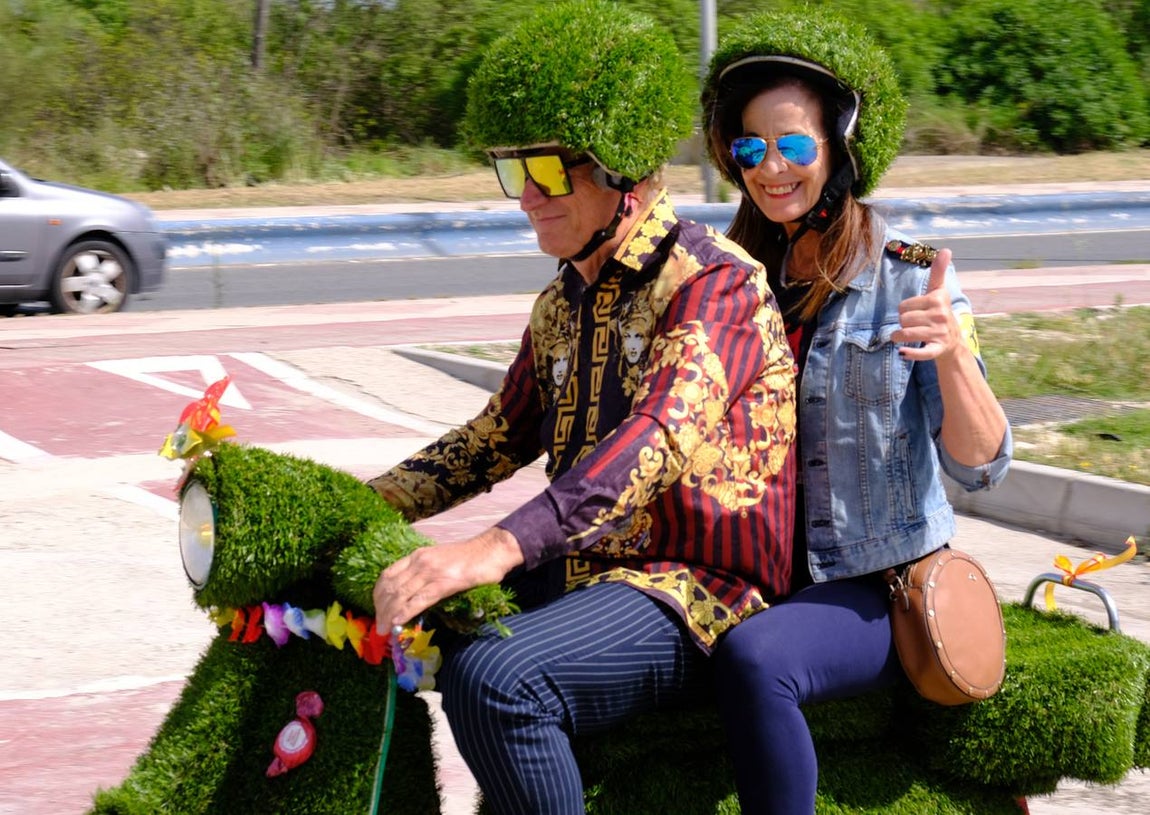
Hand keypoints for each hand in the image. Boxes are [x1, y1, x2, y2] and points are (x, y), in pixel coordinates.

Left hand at [373, 527, 523, 632]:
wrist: (493, 550)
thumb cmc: (470, 558)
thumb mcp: (439, 559)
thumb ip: (424, 572)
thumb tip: (412, 594)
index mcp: (417, 556)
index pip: (387, 575)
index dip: (378, 596)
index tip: (377, 610)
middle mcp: (420, 562)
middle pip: (390, 587)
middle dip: (380, 609)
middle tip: (378, 627)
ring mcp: (432, 572)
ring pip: (401, 595)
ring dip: (388, 614)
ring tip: (384, 629)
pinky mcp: (445, 583)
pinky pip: (419, 600)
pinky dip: (405, 612)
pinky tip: (398, 622)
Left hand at [891, 248, 962, 361]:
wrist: (953, 341)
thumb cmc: (940, 312)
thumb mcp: (938, 291)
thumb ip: (938, 272)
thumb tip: (946, 250)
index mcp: (937, 300)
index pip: (903, 305)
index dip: (905, 310)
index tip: (915, 312)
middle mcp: (940, 316)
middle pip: (903, 320)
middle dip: (903, 323)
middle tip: (914, 325)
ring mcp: (939, 333)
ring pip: (905, 334)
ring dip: (899, 337)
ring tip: (904, 337)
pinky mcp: (937, 349)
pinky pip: (922, 352)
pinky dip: (911, 354)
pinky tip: (902, 353)